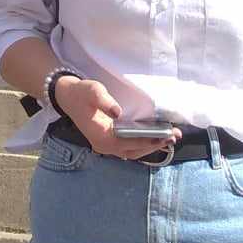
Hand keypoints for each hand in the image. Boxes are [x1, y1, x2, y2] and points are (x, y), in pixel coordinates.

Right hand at [57, 77, 174, 161]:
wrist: (67, 96)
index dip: (149, 141)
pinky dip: (143, 144)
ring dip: (151, 146)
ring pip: (133, 151)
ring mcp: (107, 145)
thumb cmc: (82, 93)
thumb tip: (118, 112)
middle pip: (135, 150)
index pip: (130, 143)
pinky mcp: (109, 141)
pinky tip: (155, 138)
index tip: (165, 136)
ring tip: (170, 139)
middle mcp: (105, 146)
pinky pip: (129, 147)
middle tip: (175, 137)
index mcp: (102, 137)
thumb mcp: (93, 91)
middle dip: (155, 144)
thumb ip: (105, 101)